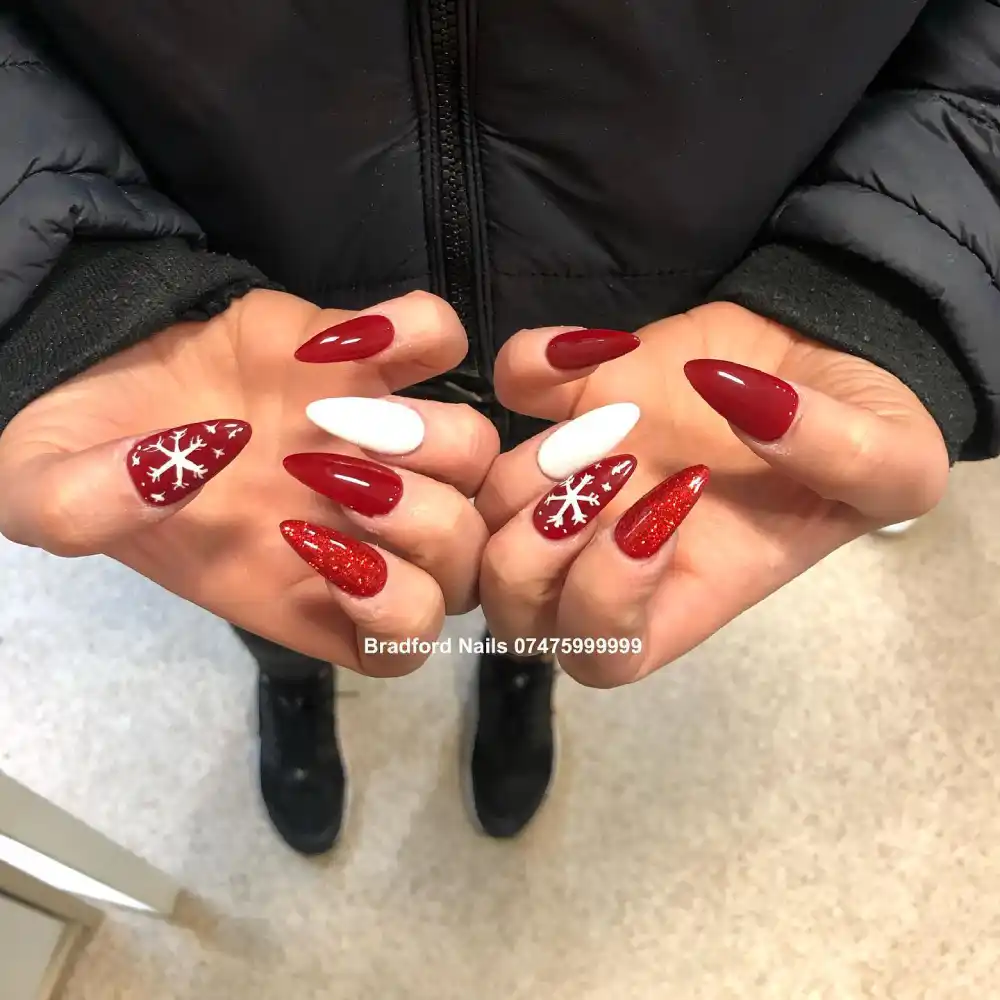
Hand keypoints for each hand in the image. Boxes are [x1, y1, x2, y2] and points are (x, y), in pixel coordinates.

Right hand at [0, 290, 498, 674]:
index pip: (403, 639)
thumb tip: (172, 468)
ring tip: (330, 411)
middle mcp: (350, 518)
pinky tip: (350, 340)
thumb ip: (85, 509)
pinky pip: (439, 341)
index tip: (330, 558)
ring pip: (474, 457)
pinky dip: (420, 332)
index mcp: (290, 579)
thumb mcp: (43, 497)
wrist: (89, 357)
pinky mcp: (361, 353)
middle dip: (421, 522)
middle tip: (327, 475)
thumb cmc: (76, 450)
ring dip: (427, 438)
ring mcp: (368, 433)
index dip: (397, 615)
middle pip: (463, 554)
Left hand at [476, 303, 948, 685]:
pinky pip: (508, 391)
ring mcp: (585, 470)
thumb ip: (840, 454)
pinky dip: (530, 365)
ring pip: (487, 508)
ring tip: (618, 409)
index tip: (659, 521)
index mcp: (687, 587)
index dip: (600, 607)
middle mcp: (616, 543)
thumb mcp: (896, 461)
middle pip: (512, 603)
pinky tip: (596, 350)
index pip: (599, 655)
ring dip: (532, 461)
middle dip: (535, 547)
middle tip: (614, 474)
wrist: (836, 345)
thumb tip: (746, 409)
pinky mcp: (574, 396)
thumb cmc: (867, 426)